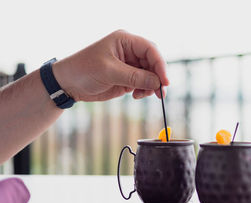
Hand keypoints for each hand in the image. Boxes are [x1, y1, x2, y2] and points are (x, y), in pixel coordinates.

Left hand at [52, 30, 168, 101]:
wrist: (68, 83)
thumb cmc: (84, 70)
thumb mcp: (109, 72)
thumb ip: (135, 77)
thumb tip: (157, 83)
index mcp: (125, 41)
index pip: (150, 50)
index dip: (160, 65)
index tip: (164, 81)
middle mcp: (130, 51)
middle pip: (153, 62)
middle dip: (158, 77)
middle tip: (159, 93)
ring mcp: (130, 65)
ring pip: (151, 74)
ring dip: (151, 86)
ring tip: (143, 95)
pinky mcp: (128, 78)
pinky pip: (143, 84)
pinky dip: (144, 91)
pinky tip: (136, 96)